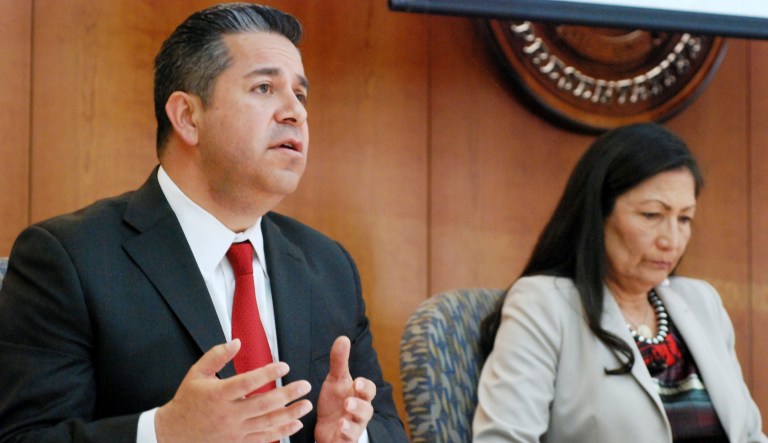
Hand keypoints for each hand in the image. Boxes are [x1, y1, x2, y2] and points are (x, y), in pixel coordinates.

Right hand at [155, 339, 312, 442]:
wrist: (174, 433)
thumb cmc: (188, 400)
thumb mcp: (197, 373)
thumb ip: (217, 355)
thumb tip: (237, 342)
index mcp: (218, 394)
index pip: (247, 382)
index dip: (267, 373)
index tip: (284, 366)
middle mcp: (228, 414)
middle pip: (263, 404)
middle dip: (287, 395)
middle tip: (305, 386)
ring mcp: (234, 431)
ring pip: (267, 423)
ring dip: (290, 414)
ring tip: (306, 405)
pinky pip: (263, 438)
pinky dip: (281, 432)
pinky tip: (295, 424)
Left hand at [314, 336, 375, 442]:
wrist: (327, 427)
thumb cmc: (335, 401)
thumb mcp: (335, 380)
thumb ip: (339, 361)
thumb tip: (343, 338)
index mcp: (359, 396)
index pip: (369, 390)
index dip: (365, 386)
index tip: (357, 382)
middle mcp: (359, 412)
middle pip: (367, 410)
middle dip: (359, 406)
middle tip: (348, 401)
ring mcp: (353, 428)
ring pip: (358, 427)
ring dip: (351, 423)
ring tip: (342, 419)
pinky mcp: (345, 440)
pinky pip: (348, 440)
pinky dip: (345, 436)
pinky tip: (338, 430)